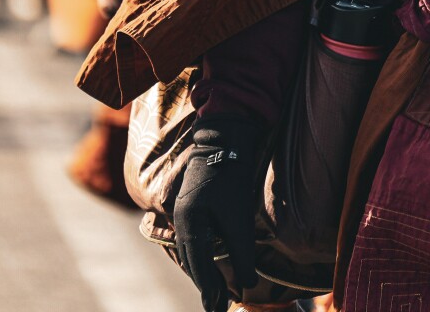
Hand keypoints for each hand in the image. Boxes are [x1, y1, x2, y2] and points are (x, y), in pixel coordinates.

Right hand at [172, 116, 264, 311]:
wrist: (226, 136)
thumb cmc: (232, 174)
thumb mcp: (238, 216)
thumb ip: (241, 252)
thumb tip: (249, 285)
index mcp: (188, 221)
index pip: (198, 263)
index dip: (209, 288)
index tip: (217, 309)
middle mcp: (181, 218)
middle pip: (191, 259)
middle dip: (205, 284)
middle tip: (217, 308)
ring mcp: (184, 210)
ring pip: (192, 250)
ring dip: (204, 270)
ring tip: (216, 293)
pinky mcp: (192, 205)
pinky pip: (195, 238)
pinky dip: (203, 254)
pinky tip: (212, 263)